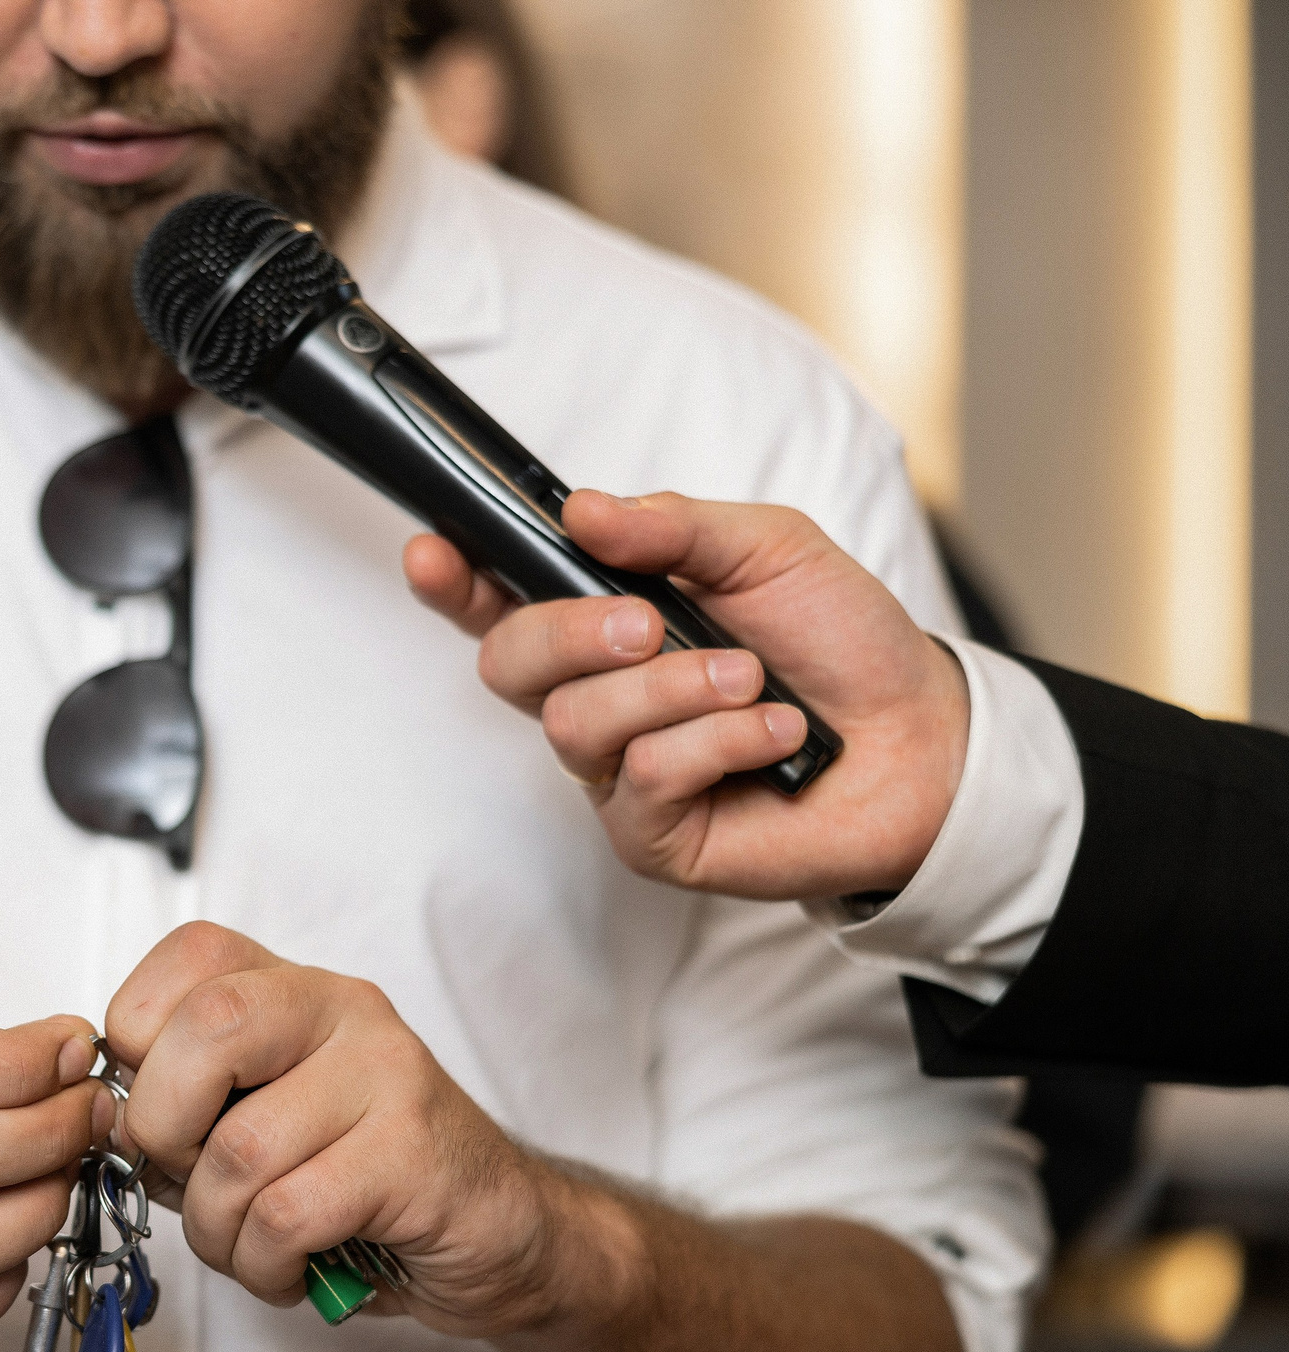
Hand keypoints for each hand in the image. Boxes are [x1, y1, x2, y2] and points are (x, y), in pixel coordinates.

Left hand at [104, 924, 632, 1336]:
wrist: (504, 1234)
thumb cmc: (367, 1181)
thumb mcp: (266, 1122)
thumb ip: (194, 1104)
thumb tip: (112, 1120)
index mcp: (296, 990)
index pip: (189, 959)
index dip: (140, 1037)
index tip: (157, 1108)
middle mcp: (343, 1011)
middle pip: (206, 1031)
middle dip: (162, 1130)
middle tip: (184, 1181)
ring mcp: (387, 1075)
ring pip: (240, 1150)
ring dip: (218, 1228)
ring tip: (250, 1246)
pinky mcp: (413, 1154)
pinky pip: (288, 1213)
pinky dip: (264, 1263)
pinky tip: (290, 1269)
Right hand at [403, 491, 968, 900]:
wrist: (923, 739)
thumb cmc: (841, 642)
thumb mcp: (768, 549)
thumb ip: (673, 525)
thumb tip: (580, 511)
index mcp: (606, 621)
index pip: (501, 602)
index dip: (455, 582)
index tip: (435, 554)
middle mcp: (596, 697)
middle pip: (508, 665)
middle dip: (570, 634)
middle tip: (646, 623)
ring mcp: (614, 772)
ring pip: (574, 724)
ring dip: (671, 690)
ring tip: (751, 682)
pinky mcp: (649, 836)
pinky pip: (639, 779)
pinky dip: (714, 743)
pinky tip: (772, 736)